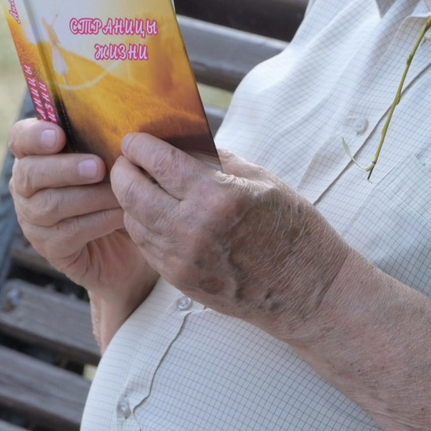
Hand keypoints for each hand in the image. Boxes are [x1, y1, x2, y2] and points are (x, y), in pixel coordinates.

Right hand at [7, 119, 158, 308]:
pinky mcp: (49, 247)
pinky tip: (121, 215)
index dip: (34, 136)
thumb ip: (103, 138)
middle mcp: (26, 186)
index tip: (58, 135)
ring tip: (118, 192)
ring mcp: (33, 219)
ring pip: (50, 205)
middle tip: (97, 167)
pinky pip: (68, 233)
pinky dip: (98, 221)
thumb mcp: (110, 159)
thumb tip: (123, 116)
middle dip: (64, 168)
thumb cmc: (116, 186)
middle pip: (30, 173)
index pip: (20, 138)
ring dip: (88, 196)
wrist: (129, 239)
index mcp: (35, 155)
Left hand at [110, 134, 352, 341]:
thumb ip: (217, 159)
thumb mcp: (262, 181)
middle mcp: (194, 230)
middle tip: (128, 160)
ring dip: (129, 199)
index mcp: (218, 197)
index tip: (134, 139)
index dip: (139, 146)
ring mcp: (183, 260)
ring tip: (139, 185)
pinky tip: (152, 214)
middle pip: (132, 192)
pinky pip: (146, 246)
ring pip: (133, 221)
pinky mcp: (180, 280)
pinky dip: (142, 226)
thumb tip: (183, 140)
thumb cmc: (292, 230)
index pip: (159, 163)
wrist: (306, 291)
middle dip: (124, 171)